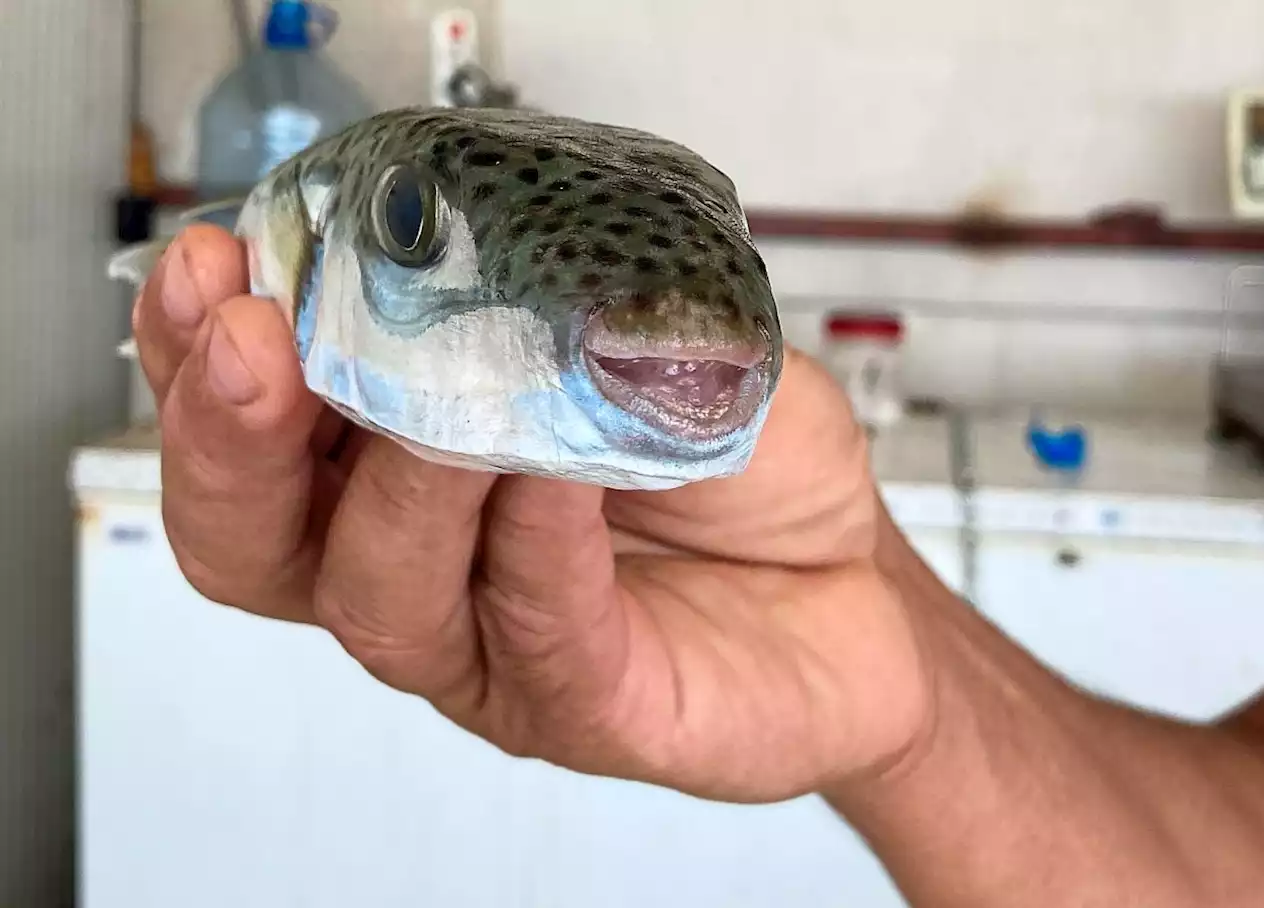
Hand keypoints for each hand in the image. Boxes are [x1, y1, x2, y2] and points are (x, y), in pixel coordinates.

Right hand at [133, 224, 931, 802]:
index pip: (256, 434)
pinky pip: (540, 627)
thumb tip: (490, 243)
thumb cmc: (739, 468)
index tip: (215, 267)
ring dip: (391, 487)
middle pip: (257, 543)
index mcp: (402, 477)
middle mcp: (426, 569)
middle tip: (250, 337)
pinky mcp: (591, 704)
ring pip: (380, 597)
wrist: (855, 585)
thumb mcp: (653, 341)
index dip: (198, 357)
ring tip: (430, 403)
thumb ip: (564, 300)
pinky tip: (555, 467)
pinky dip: (537, 537)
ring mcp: (496, 648)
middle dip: (232, 437)